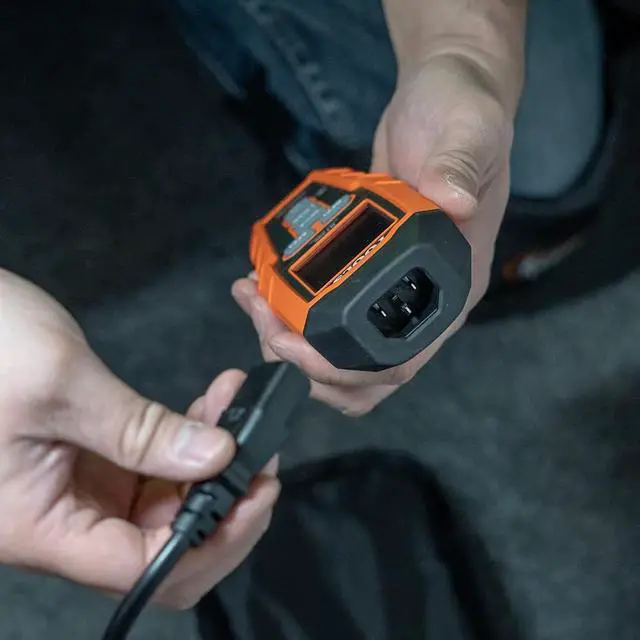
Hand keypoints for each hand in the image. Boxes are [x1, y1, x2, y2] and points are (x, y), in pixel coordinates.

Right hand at [0, 268, 278, 608]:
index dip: (210, 541)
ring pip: (165, 506)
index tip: (256, 494)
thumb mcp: (62, 387)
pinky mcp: (92, 460)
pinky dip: (189, 444)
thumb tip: (218, 458)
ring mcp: (80, 491)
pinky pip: (154, 470)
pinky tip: (213, 408)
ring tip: (240, 410)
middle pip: (162, 545)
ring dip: (212, 466)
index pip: (143, 568)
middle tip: (261, 454)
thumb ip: (138, 431)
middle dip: (223, 504)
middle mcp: (63, 522)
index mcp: (42, 528)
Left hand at [232, 53, 513, 415]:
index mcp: (450, 289)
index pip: (399, 362)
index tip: (290, 343)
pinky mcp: (361, 270)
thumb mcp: (466, 130)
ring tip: (252, 299)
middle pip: (360, 372)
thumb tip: (452, 201)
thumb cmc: (462, 112)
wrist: (440, 96)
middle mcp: (420, 301)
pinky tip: (260, 284)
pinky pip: (323, 313)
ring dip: (288, 341)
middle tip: (261, 319)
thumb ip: (460, 165)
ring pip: (337, 350)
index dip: (343, 371)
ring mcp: (388, 289)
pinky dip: (288, 313)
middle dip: (304, 363)